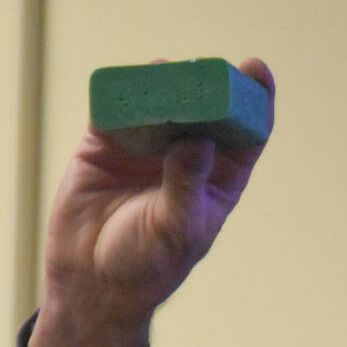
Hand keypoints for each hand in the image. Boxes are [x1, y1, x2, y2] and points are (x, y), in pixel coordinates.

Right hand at [30, 57, 275, 346]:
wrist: (91, 281)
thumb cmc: (148, 265)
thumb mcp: (176, 228)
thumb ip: (187, 184)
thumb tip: (199, 140)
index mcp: (219, 177)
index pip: (246, 130)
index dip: (256, 97)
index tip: (256, 69)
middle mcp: (186, 154)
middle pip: (205, 104)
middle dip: (208, 79)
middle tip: (206, 66)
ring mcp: (146, 145)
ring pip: (161, 99)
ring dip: (165, 80)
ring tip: (167, 72)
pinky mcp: (105, 142)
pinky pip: (115, 107)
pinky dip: (121, 91)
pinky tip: (128, 83)